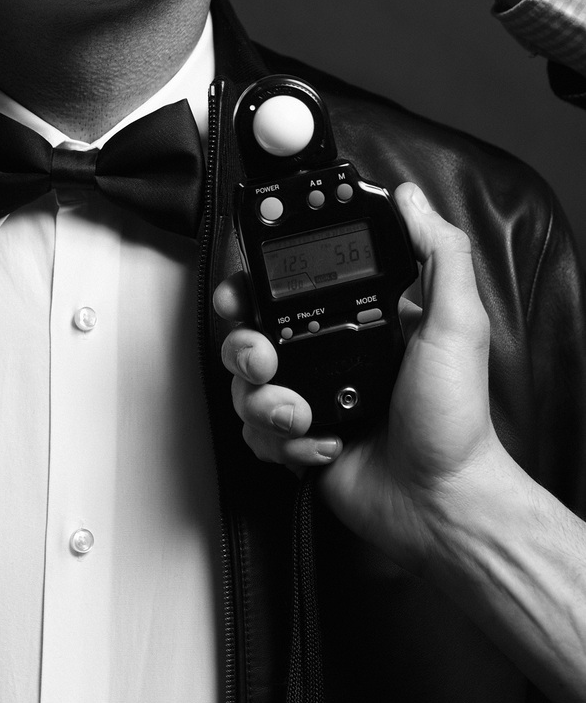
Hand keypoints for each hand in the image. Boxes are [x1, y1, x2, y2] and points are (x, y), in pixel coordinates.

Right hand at [215, 182, 506, 574]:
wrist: (441, 504)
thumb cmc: (454, 420)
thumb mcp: (457, 323)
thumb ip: (438, 253)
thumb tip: (410, 198)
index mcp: (357, 319)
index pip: (291, 283)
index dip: (258, 280)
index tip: (246, 284)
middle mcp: (326, 353)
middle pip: (250, 332)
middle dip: (245, 344)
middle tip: (265, 356)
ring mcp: (308, 397)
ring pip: (245, 383)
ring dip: (266, 399)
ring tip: (300, 412)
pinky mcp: (297, 441)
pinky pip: (256, 431)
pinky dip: (283, 440)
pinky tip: (321, 440)